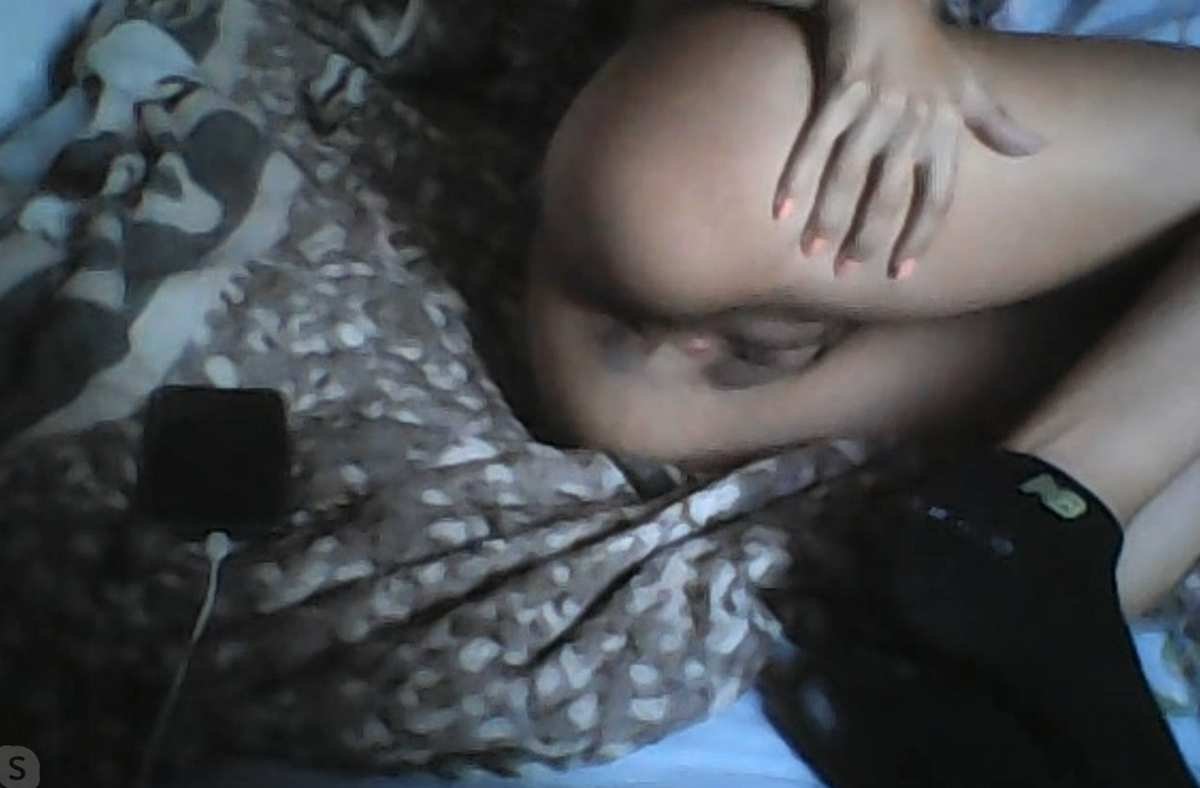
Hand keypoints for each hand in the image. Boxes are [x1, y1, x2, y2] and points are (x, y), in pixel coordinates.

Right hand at [772, 0, 1044, 278]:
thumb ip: (997, 124)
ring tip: (812, 251)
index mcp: (944, 129)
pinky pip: (816, 142)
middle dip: (868, 238)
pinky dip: (796, 177)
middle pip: (890, 195)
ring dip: (829, 217)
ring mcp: (876, 108)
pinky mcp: (841, 91)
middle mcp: (913, 123)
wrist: (890, 1)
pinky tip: (781, 211)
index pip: (937, 196)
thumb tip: (1038, 149)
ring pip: (849, 175)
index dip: (920, 236)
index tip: (901, 272)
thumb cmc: (928, 49)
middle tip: (848, 272)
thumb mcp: (968, 85)